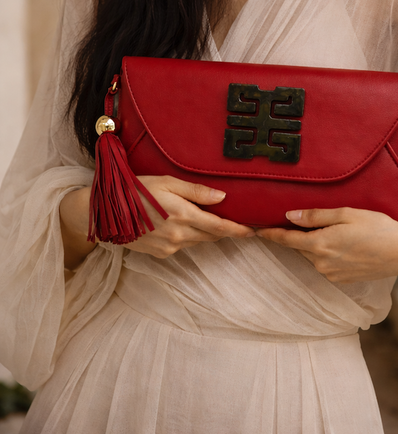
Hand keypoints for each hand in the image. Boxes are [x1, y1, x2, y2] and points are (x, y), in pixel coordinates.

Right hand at [124, 175, 254, 257]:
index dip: (238, 230)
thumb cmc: (135, 190)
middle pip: (211, 236)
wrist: (105, 213)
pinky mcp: (159, 254)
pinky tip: (176, 223)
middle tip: (234, 220)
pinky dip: (186, 236)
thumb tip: (223, 197)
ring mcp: (169, 247)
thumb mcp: (167, 182)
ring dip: (204, 232)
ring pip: (197, 241)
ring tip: (204, 218)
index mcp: (183, 216)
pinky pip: (181, 246)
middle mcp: (178, 236)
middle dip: (223, 230)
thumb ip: (196, 192)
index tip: (253, 231)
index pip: (219, 227)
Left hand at [256, 207, 397, 282]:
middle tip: (288, 219)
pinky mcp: (343, 279)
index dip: (270, 234)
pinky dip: (327, 252)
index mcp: (321, 245)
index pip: (287, 240)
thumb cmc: (378, 227)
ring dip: (313, 243)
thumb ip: (316, 216)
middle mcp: (322, 263)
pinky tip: (342, 242)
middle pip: (300, 246)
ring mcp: (332, 274)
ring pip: (313, 254)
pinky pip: (326, 262)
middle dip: (294, 235)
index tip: (254, 229)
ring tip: (328, 229)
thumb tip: (289, 216)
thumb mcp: (346, 214)